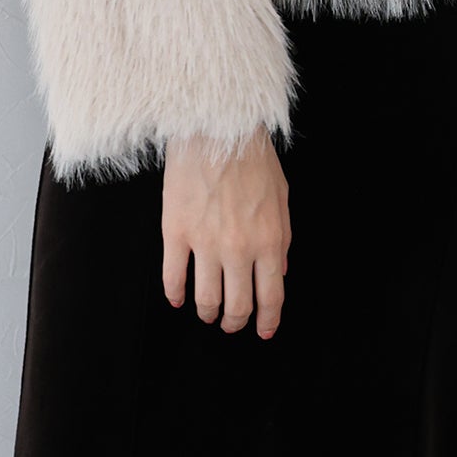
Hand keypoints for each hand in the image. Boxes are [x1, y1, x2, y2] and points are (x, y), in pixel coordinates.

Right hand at [161, 123, 291, 339]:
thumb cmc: (253, 157)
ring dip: (208, 312)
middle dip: (236, 322)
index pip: (271, 296)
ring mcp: (205, 243)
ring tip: (208, 312)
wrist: (218, 127)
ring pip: (205, 299)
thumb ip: (283, 239)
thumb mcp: (281, 197)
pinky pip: (173, 277)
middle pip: (237, 305)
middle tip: (232, 323)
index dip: (267, 320)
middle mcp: (238, 249)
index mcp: (269, 240)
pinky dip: (175, 294)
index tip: (263, 330)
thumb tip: (281, 271)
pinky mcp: (176, 232)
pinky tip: (178, 298)